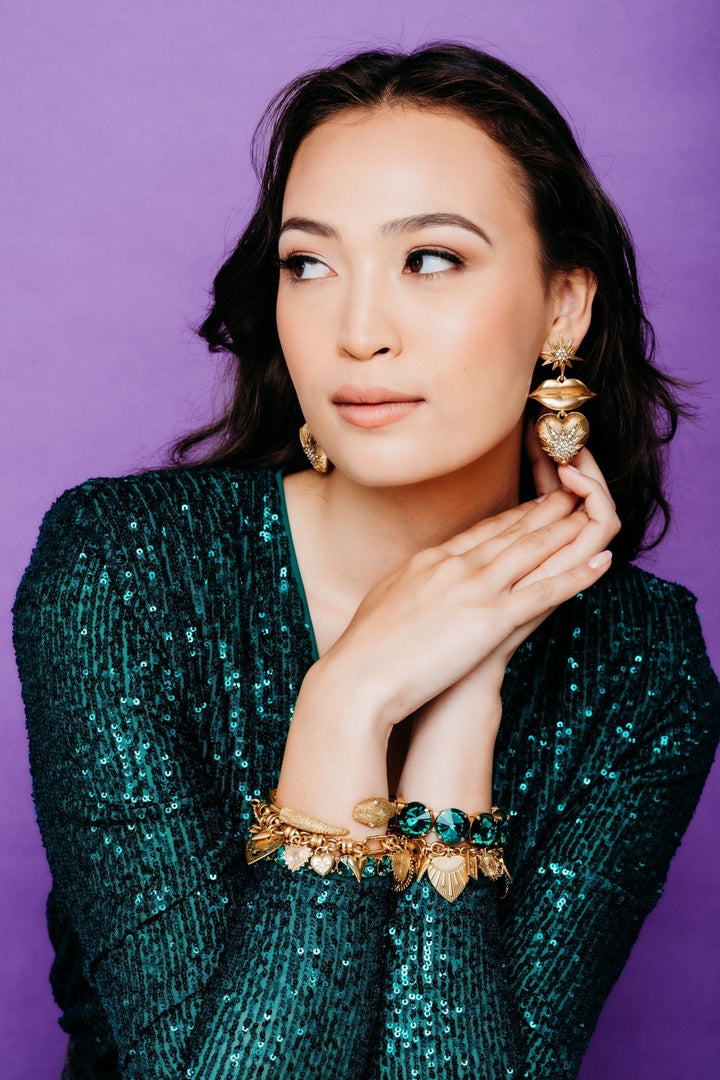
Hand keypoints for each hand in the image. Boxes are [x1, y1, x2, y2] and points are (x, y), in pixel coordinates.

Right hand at [320, 461, 617, 734]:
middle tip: (573, 490)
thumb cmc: (363, 650)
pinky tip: (600, 564)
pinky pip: (544, 592)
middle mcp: (454, 565)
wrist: (357, 677)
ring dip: (568, 530)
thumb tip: (416, 582)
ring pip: (532, 551)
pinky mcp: (489, 619)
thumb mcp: (386, 601)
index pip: (479, 531)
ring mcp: (474, 589)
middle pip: (510, 531)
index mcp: (428, 560)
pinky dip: (577, 576)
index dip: (512, 515)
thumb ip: (410, 586)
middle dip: (546, 509)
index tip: (534, 504)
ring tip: (592, 512)